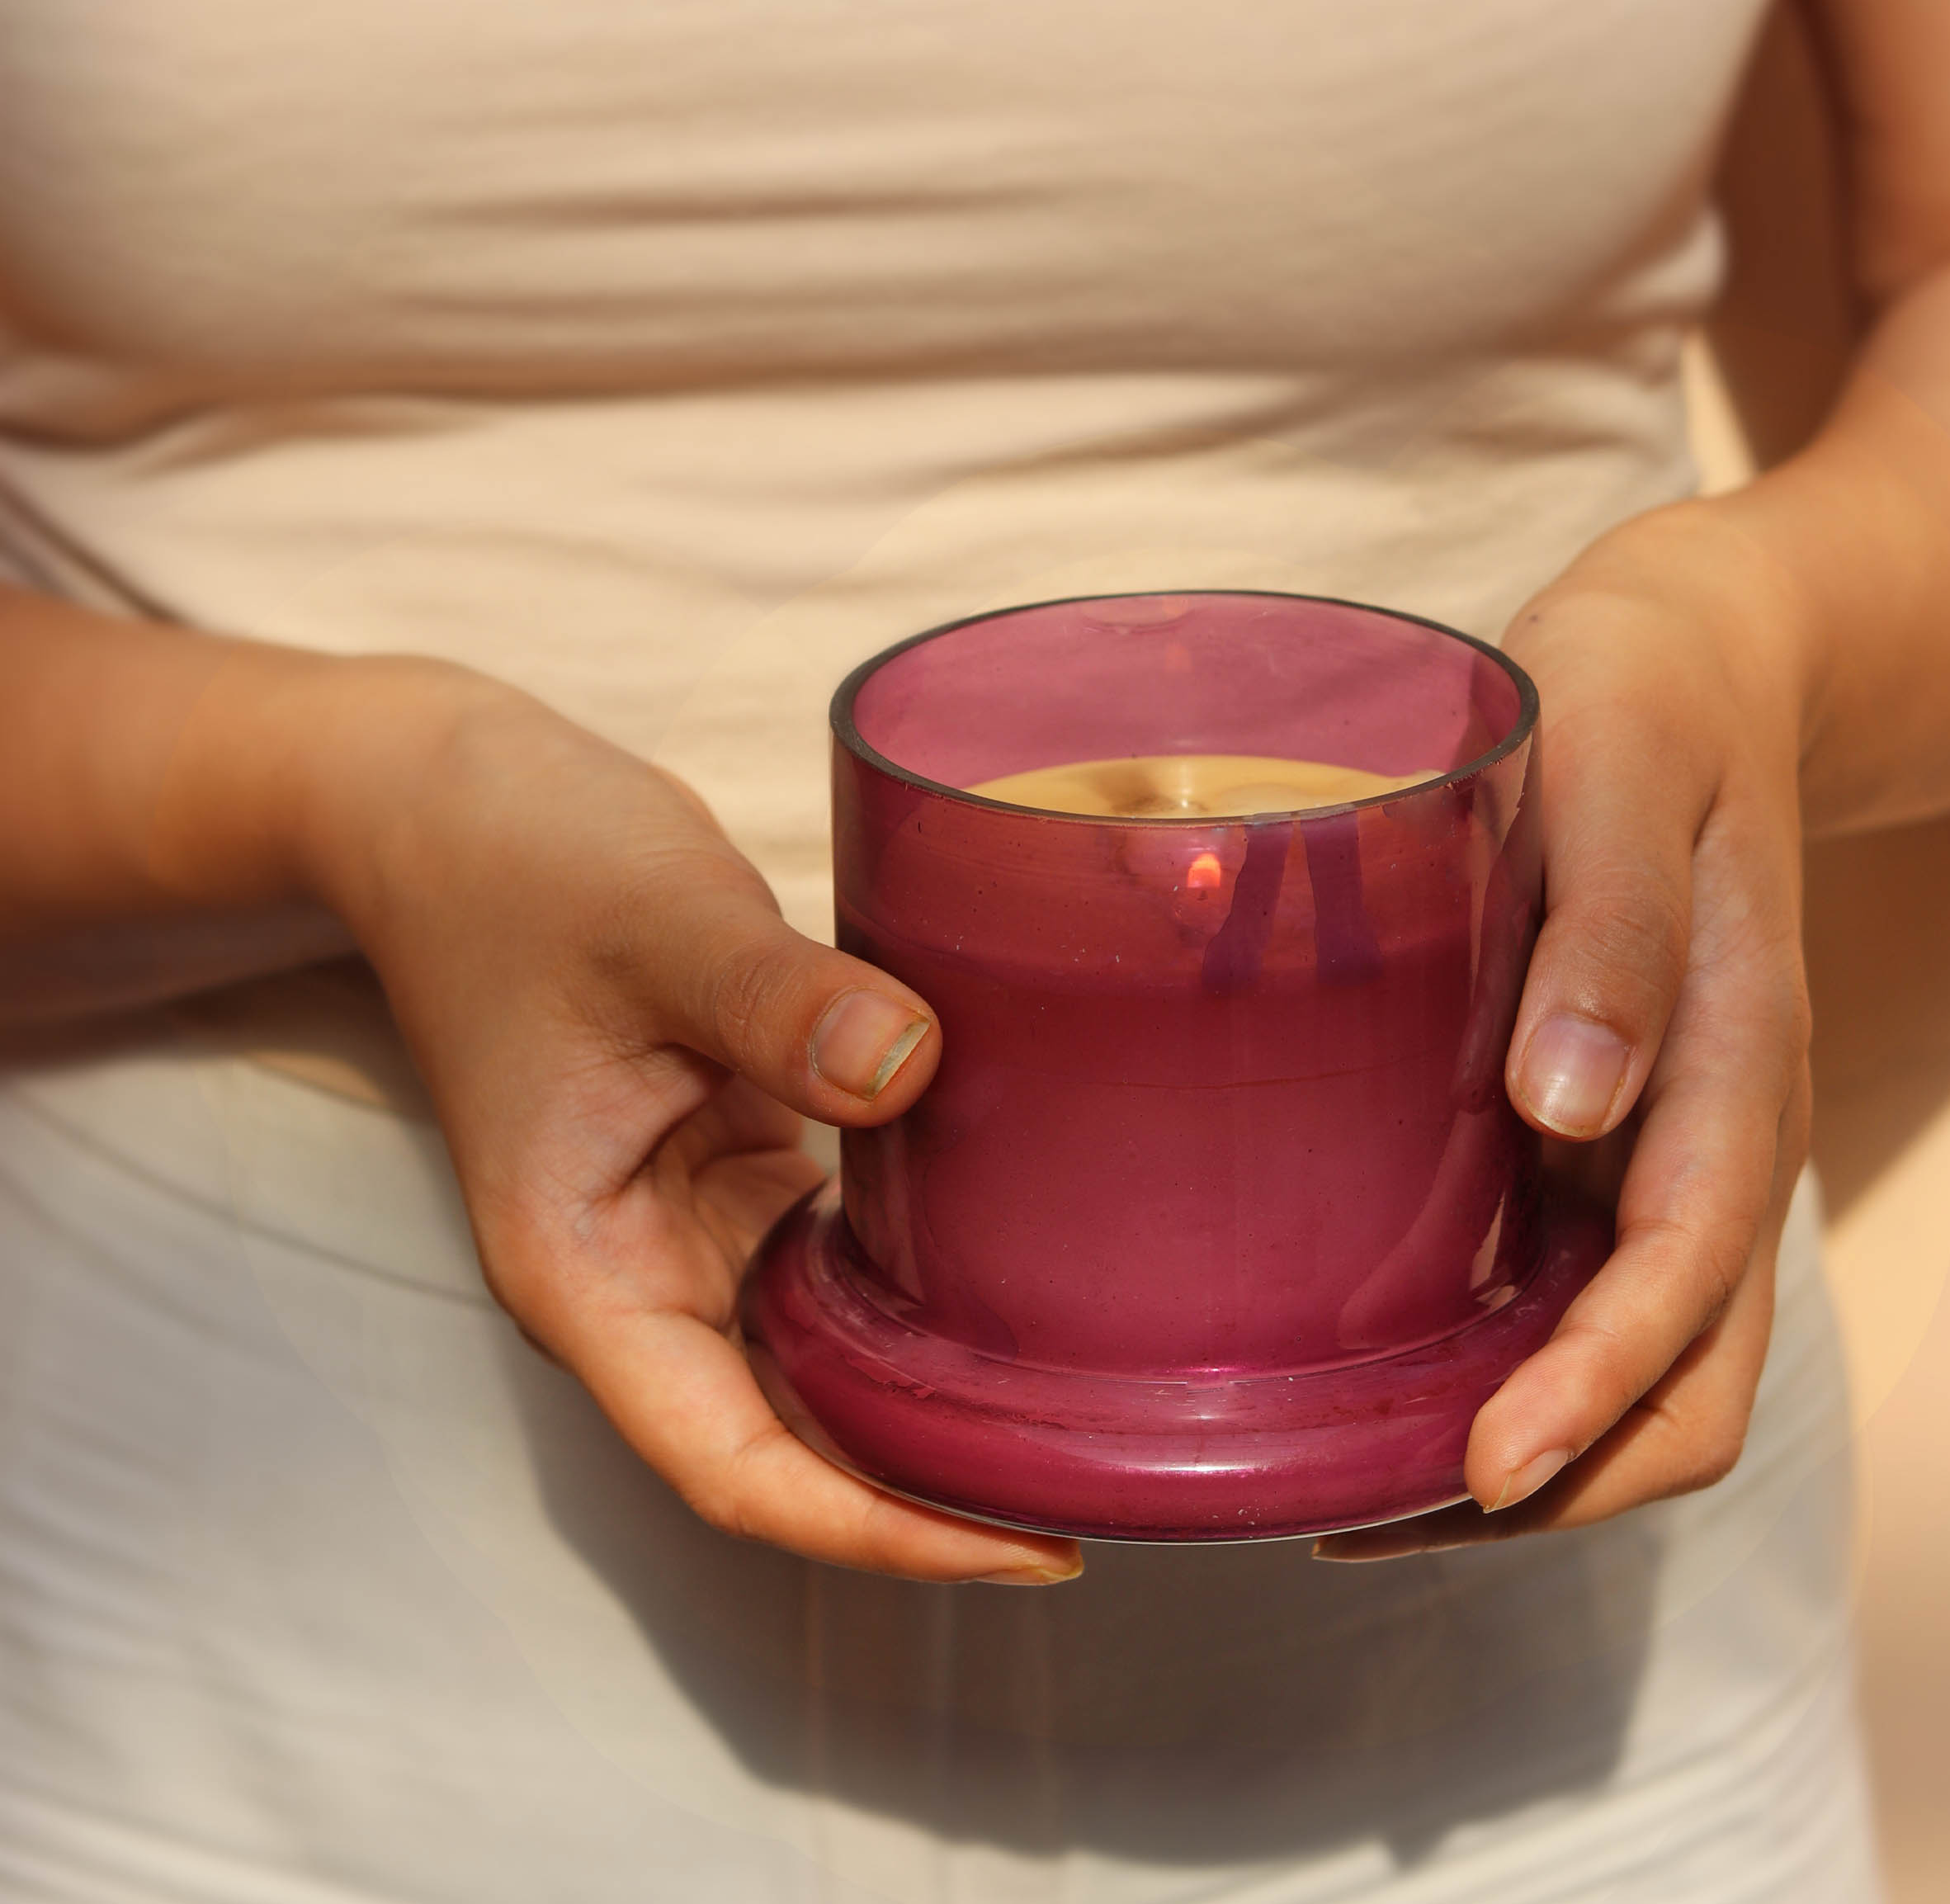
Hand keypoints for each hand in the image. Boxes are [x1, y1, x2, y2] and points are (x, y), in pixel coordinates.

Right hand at [291, 660, 1080, 1585]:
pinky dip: (910, 1287)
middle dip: (926, 1487)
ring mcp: (681, 1221)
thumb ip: (774, 1003)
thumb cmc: (519, 865)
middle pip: (787, 1440)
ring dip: (925, 1397)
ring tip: (1079, 1415)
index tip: (1021, 1549)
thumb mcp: (652, 924)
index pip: (731, 1463)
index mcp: (585, 1268)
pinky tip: (1014, 1283)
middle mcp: (634, 1273)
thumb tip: (910, 1068)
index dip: (876, 1530)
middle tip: (1096, 1487)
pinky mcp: (727, 1159)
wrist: (448, 805)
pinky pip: (829, 1258)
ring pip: (815, 1360)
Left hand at [1319, 505, 1814, 1559]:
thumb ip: (1609, 932)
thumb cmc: (1642, 706)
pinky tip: (1383, 1369)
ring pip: (1638, 1358)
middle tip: (1371, 1514)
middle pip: (1686, 1379)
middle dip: (1558, 1476)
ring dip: (1526, 1447)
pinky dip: (1504, 1364)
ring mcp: (1666, 1144)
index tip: (1473, 1474)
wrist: (1694, 666)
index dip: (1589, 1395)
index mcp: (1733, 1069)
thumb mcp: (1618, 776)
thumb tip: (1574, 1108)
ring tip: (1354, 1483)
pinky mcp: (1611, 1129)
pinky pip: (1581, 1288)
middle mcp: (1709, 1137)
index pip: (1684, 1284)